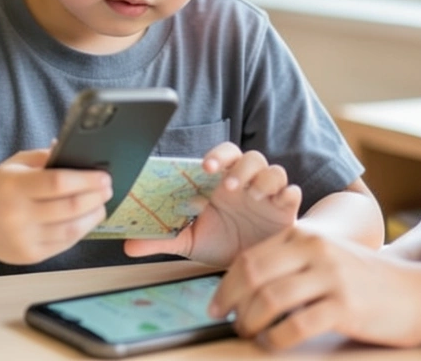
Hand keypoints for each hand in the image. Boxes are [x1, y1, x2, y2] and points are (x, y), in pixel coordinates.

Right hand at [0, 148, 112, 264]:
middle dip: (95, 197)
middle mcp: (17, 215)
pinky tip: (86, 220)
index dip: (86, 180)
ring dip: (92, 216)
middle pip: (69, 208)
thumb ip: (47, 157)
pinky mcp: (29, 256)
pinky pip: (63, 244)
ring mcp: (23, 239)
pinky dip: (80, 231)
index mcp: (13, 187)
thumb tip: (79, 152)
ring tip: (101, 205)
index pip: (58, 183)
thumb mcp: (16, 164)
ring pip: (70, 230)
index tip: (103, 176)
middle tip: (108, 189)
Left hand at [124, 143, 300, 265]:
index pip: (222, 156)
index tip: (205, 166)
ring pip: (271, 169)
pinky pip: (292, 191)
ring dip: (262, 178)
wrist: (253, 265)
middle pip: (249, 156)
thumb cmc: (222, 243)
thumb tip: (128, 246)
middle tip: (228, 183)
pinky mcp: (286, 210)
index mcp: (222, 183)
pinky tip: (279, 200)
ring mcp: (267, 195)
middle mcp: (246, 183)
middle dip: (240, 165)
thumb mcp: (189, 241)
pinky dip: (287, 192)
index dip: (216, 155)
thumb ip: (162, 238)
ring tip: (251, 194)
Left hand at [209, 227, 420, 350]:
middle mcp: (315, 250)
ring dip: (251, 324)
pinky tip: (273, 344)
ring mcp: (331, 277)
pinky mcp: (344, 307)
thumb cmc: (369, 279)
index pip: (250, 258)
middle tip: (226, 322)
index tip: (216, 304)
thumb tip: (246, 288)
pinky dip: (275, 340)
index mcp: (306, 236)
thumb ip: (293, 263)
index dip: (226, 284)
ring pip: (269, 301)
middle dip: (230, 303)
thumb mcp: (328, 256)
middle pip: (253, 276)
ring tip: (250, 335)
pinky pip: (295, 326)